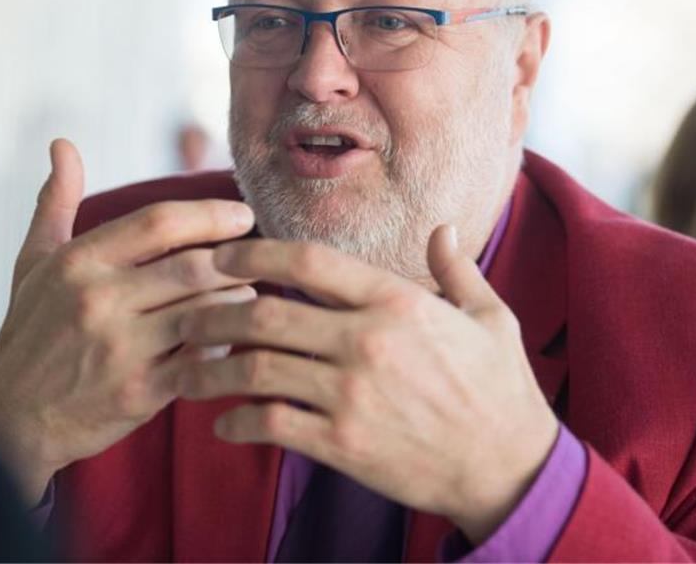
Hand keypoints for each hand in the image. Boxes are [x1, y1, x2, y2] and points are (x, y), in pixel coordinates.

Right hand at [0, 139, 255, 504]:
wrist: (8, 422)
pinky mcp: (137, 394)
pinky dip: (223, 349)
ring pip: (204, 312)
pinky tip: (232, 341)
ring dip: (237, 302)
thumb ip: (55, 204)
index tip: (243, 216)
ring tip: (251, 296)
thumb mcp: (32, 265)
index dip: (210, 214)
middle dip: (238, 259)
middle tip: (263, 256)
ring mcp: (118, 349)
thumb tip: (62, 145)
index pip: (158, 222)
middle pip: (192, 265)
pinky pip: (201, 362)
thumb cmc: (28, 336)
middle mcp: (97, 301)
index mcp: (77, 263)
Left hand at [175, 225, 557, 543]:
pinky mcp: (343, 443)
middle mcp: (367, 342)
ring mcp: (352, 395)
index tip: (223, 257)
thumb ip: (456, 269)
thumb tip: (443, 228)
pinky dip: (238, 422)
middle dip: (212, 312)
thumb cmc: (500, 389)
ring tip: (186, 372)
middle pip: (264, 315)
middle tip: (186, 316)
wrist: (509, 468)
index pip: (307, 262)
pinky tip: (225, 423)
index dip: (255, 254)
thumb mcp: (490, 317)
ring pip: (255, 370)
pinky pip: (272, 425)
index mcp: (397, 302)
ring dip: (210, 370)